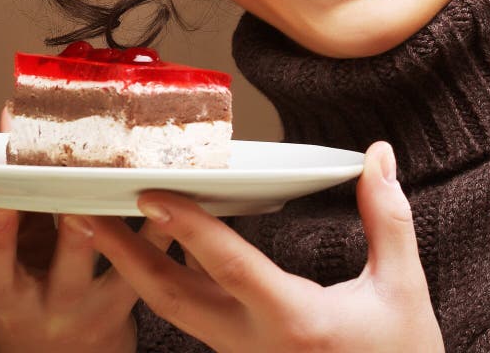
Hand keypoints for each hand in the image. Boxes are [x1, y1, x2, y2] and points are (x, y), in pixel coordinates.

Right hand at [0, 107, 172, 351]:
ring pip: (69, 276)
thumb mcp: (16, 245)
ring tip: (84, 205)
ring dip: (76, 238)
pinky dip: (151, 237)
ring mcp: (65, 306)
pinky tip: (165, 205)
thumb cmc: (37, 284)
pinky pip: (134, 272)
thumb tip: (11, 117)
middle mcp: (17, 296)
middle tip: (4, 199)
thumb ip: (14, 188)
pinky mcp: (114, 307)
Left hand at [74, 141, 443, 352]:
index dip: (188, 227)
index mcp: (294, 321)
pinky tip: (155, 255)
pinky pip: (191, 318)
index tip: (149, 194)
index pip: (228, 265)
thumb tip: (379, 156)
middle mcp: (255, 343)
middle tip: (86, 215)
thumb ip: (387, 218)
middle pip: (173, 298)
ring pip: (174, 312)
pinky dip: (165, 283)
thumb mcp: (403, 292)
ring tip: (103, 229)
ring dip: (135, 270)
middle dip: (123, 256)